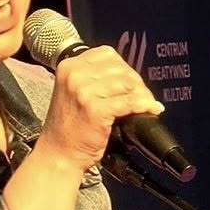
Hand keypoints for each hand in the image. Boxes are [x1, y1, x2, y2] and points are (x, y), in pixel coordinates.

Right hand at [35, 48, 163, 171]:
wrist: (58, 154)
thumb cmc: (68, 129)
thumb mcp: (74, 93)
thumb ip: (94, 80)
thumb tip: (129, 78)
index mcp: (69, 66)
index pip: (107, 54)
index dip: (124, 68)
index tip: (131, 83)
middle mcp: (75, 74)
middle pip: (119, 68)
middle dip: (136, 83)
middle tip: (143, 97)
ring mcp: (83, 91)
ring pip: (127, 83)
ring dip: (142, 94)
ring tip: (147, 105)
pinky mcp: (95, 109)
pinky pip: (129, 102)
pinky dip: (144, 105)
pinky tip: (151, 110)